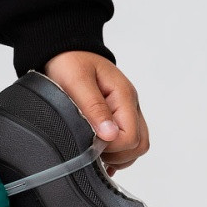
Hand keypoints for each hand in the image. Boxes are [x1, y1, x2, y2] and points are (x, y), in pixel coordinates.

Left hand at [41, 51, 148, 176]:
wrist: (67, 50)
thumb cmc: (71, 62)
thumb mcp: (77, 81)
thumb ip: (94, 108)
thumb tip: (110, 135)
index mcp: (124, 96)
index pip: (131, 137)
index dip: (110, 147)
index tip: (89, 142)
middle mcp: (130, 106)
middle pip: (139, 145)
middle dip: (116, 155)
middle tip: (91, 148)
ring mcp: (127, 112)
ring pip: (136, 147)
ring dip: (116, 155)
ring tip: (94, 150)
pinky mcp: (119, 117)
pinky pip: (128, 144)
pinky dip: (116, 154)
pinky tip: (100, 155)